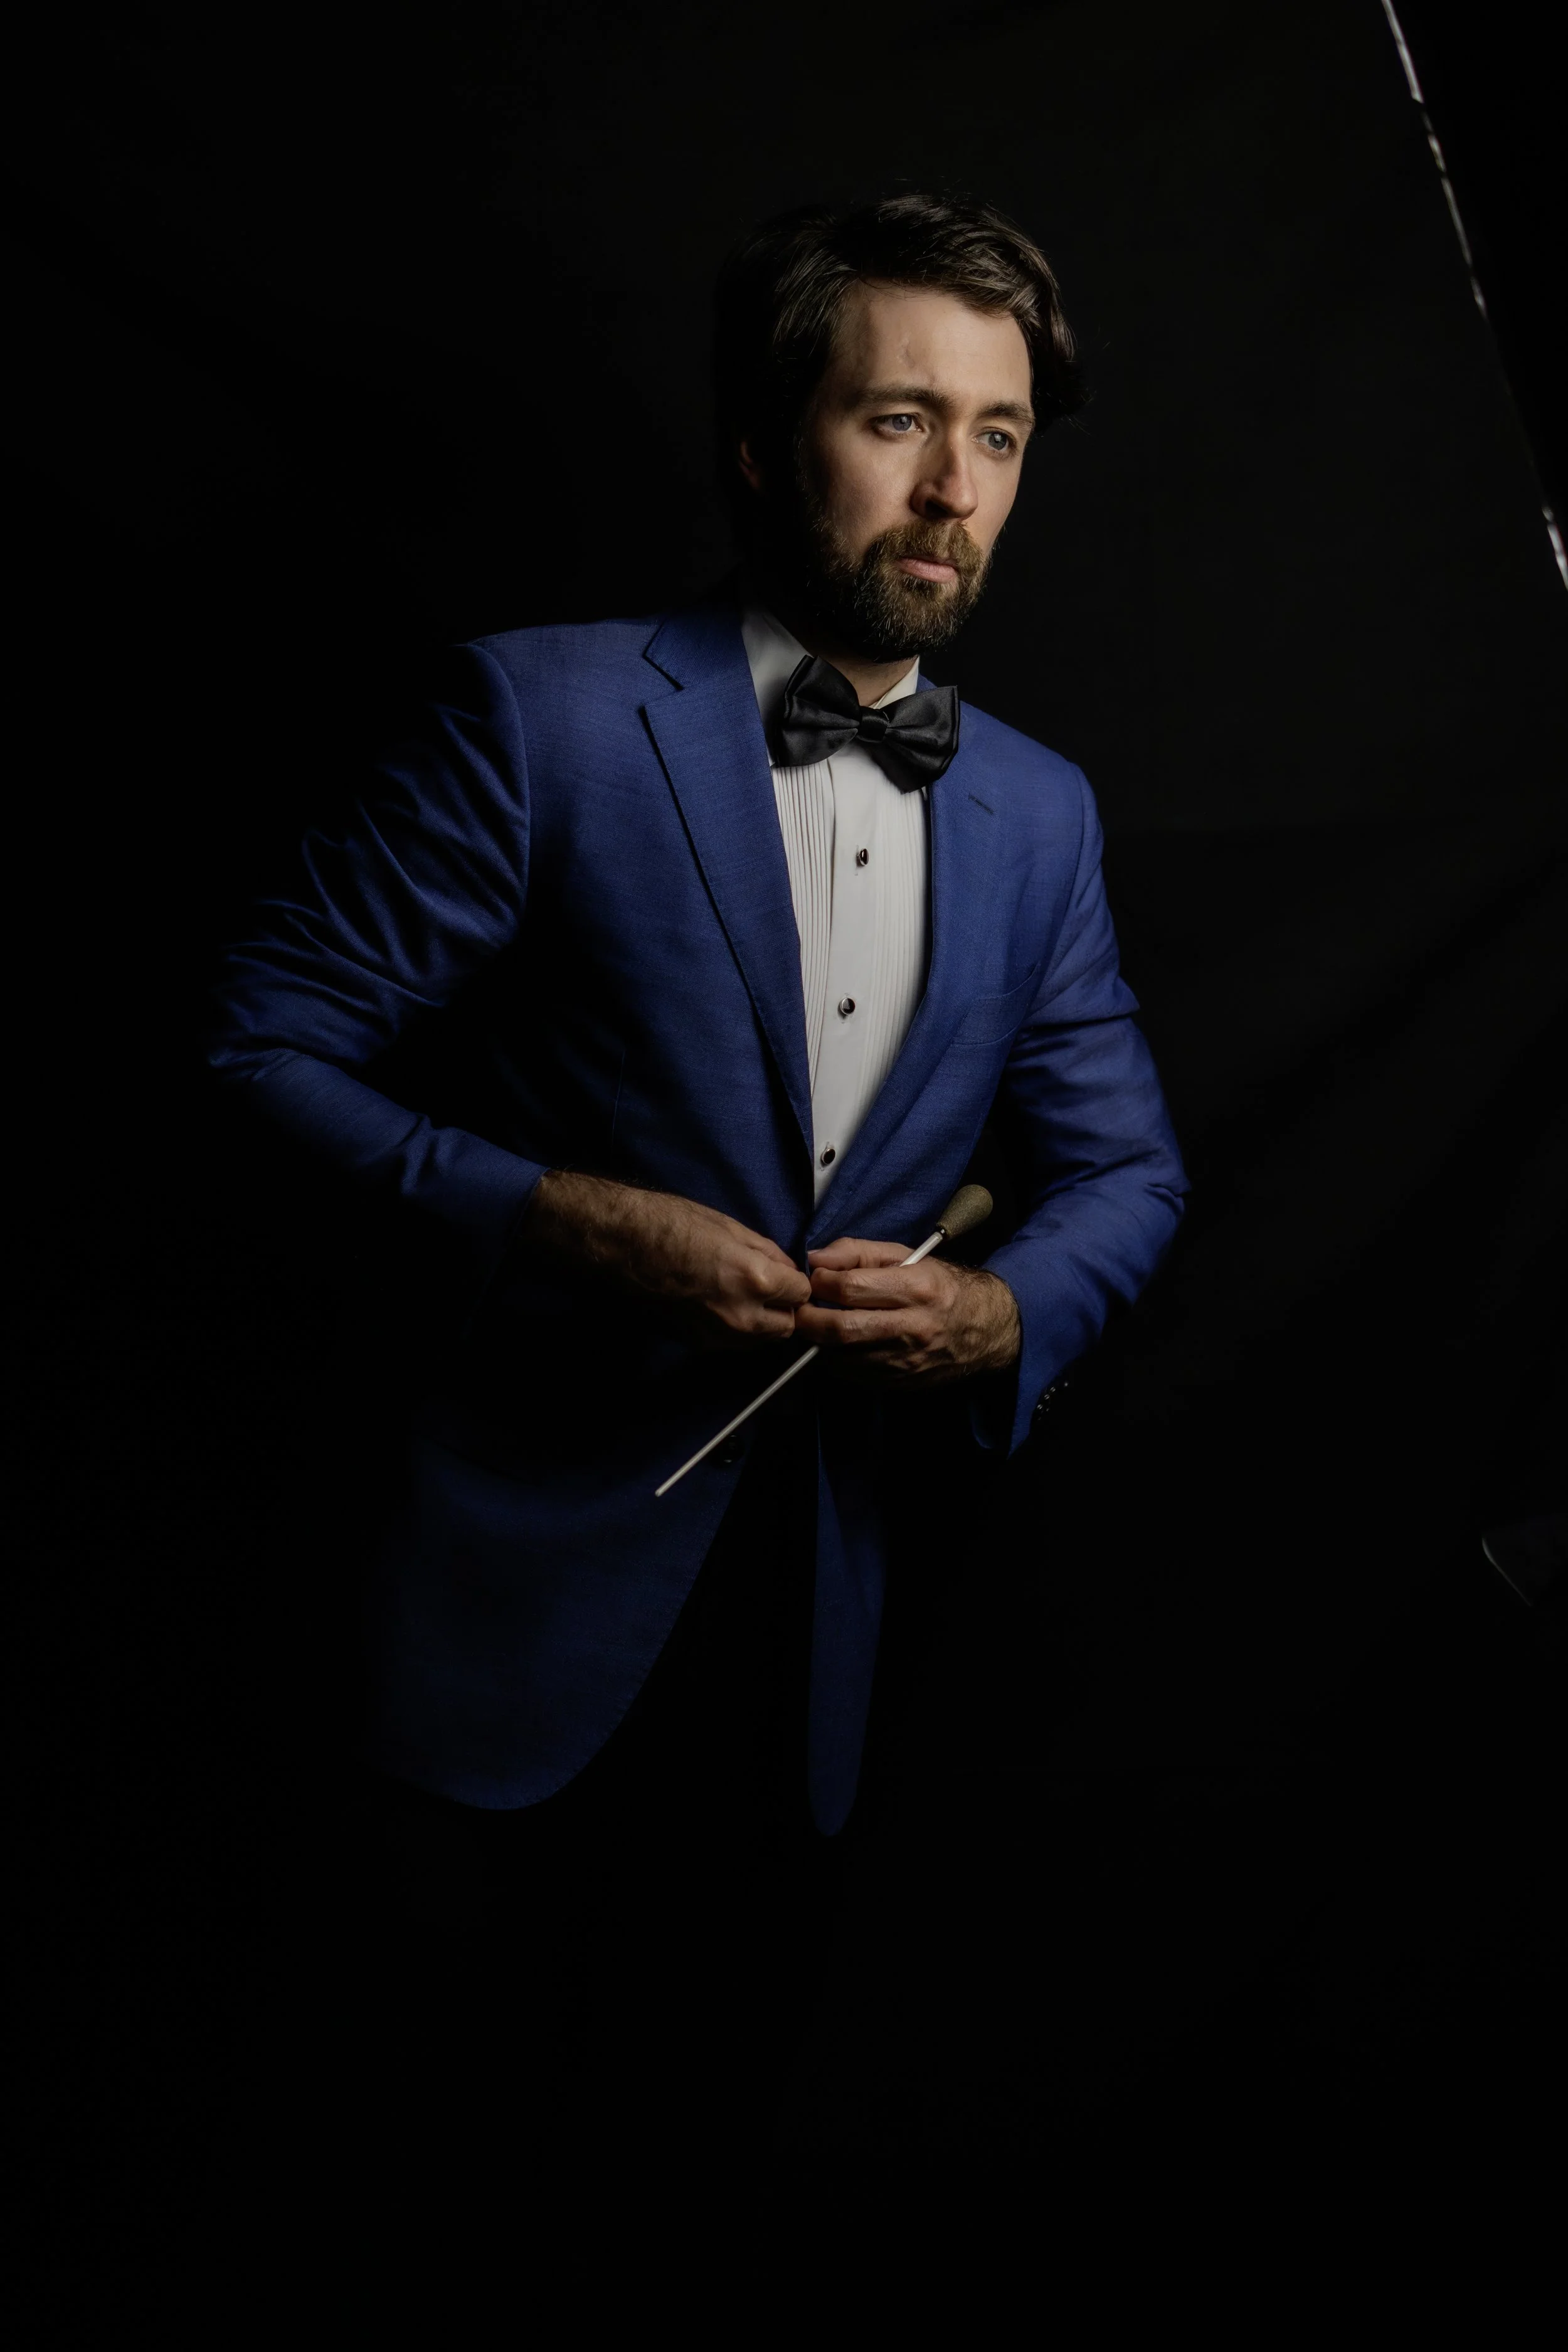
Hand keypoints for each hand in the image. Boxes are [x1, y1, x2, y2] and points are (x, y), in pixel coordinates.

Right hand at [521, 1170, 811, 1347]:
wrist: (619, 1246)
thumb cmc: (668, 1225)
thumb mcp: (729, 1227)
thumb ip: (766, 1252)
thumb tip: (786, 1267)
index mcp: (757, 1280)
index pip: (801, 1292)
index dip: (795, 1280)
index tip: (786, 1273)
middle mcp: (742, 1316)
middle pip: (787, 1325)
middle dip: (785, 1307)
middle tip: (772, 1287)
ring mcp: (718, 1334)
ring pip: (762, 1339)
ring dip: (764, 1322)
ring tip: (747, 1297)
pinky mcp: (697, 1342)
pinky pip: (734, 1342)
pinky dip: (738, 1328)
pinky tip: (723, 1305)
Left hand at [796, 1237, 1021, 1386]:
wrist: (985, 1329)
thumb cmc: (940, 1286)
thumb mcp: (906, 1256)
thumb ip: (858, 1252)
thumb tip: (816, 1259)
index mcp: (915, 1288)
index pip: (850, 1288)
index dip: (820, 1282)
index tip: (815, 1278)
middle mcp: (912, 1327)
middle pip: (841, 1329)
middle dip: (808, 1319)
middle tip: (800, 1309)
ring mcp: (907, 1360)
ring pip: (843, 1357)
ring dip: (819, 1342)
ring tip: (817, 1325)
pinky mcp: (902, 1382)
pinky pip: (854, 1374)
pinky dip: (838, 1360)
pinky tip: (840, 1345)